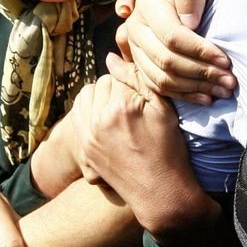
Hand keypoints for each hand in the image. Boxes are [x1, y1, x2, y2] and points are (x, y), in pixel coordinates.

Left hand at [72, 54, 207, 234]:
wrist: (158, 190)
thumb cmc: (168, 148)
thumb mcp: (163, 109)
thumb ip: (138, 79)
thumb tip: (112, 56)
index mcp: (121, 106)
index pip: (119, 73)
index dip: (133, 81)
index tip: (142, 94)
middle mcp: (99, 120)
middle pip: (102, 83)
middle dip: (116, 88)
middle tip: (132, 103)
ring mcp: (88, 136)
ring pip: (86, 96)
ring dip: (100, 97)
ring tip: (118, 109)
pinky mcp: (84, 149)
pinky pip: (78, 116)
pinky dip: (89, 111)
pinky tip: (105, 119)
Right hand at [113, 0, 234, 103]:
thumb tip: (189, 23)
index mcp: (148, 4)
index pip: (172, 36)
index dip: (199, 51)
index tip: (225, 60)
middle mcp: (135, 27)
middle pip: (166, 60)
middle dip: (201, 73)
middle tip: (229, 79)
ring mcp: (135, 49)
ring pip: (162, 77)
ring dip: (195, 87)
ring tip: (223, 89)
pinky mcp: (141, 65)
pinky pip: (159, 87)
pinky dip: (185, 95)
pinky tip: (207, 97)